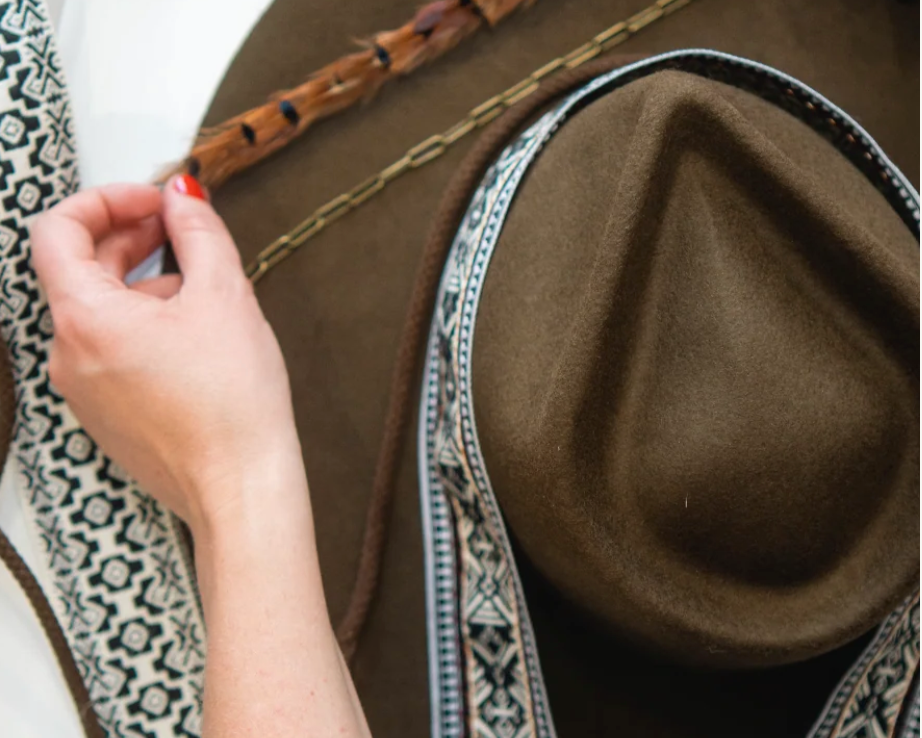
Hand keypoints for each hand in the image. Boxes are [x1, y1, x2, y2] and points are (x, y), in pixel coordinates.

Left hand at [30, 178, 297, 533]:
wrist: (241, 488)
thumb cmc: (232, 404)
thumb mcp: (224, 295)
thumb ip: (198, 231)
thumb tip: (181, 196)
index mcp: (85, 320)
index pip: (58, 230)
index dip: (106, 200)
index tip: (152, 201)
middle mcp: (67, 356)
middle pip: (80, 270)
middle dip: (131, 238)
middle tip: (181, 228)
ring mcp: (83, 390)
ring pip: (101, 312)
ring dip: (143, 284)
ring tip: (202, 290)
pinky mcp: (106, 414)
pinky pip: (111, 350)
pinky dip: (143, 326)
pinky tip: (195, 336)